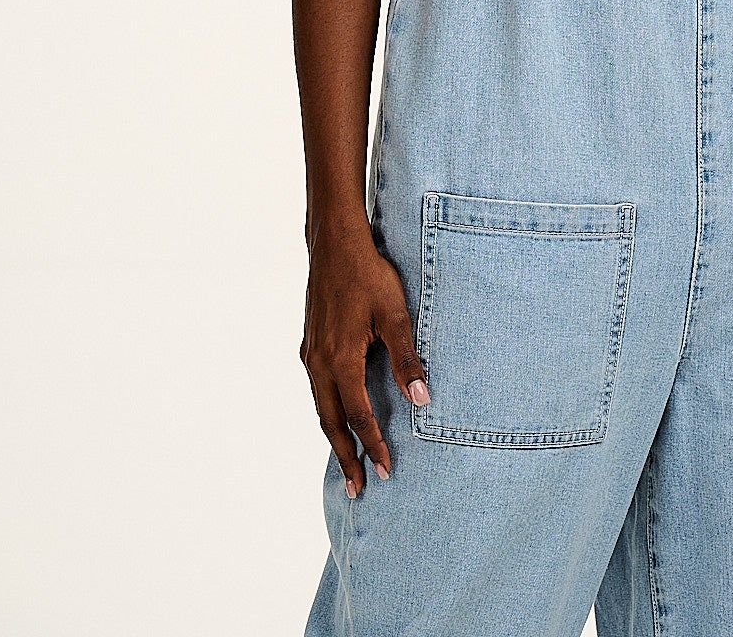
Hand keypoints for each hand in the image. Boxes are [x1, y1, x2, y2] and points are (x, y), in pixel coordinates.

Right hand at [300, 219, 430, 494]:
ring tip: (348, 461)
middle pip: (332, 422)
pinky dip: (329, 412)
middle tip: (358, 489)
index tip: (385, 471)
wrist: (335, 244)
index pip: (359, 416)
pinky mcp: (311, 344)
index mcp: (340, 361)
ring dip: (335, 436)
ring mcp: (311, 354)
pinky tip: (339, 416)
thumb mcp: (395, 314)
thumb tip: (421, 400)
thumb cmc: (369, 275)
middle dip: (346, 456)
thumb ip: (407, 358)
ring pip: (322, 407)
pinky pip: (319, 390)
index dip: (373, 445)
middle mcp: (319, 363)